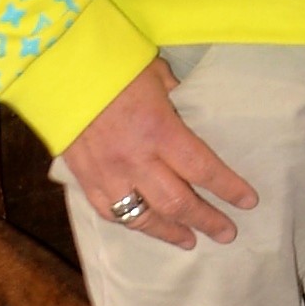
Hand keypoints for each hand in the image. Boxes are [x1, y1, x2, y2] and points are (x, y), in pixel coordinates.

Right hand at [64, 60, 258, 250]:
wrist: (56, 69)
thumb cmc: (111, 63)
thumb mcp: (155, 74)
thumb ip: (176, 95)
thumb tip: (189, 103)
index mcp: (160, 130)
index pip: (202, 168)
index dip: (228, 188)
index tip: (248, 201)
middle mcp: (136, 159)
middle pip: (178, 202)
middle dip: (206, 220)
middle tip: (226, 233)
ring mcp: (107, 173)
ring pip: (143, 216)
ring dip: (170, 231)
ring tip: (190, 241)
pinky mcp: (84, 177)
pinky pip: (109, 211)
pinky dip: (130, 223)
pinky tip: (144, 226)